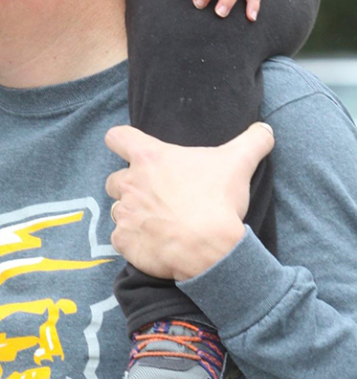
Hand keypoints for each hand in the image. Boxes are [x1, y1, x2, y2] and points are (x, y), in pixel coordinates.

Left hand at [104, 122, 274, 280]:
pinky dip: (132, 242)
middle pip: (113, 179)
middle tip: (153, 197)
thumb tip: (266, 128)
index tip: (129, 149)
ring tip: (157, 222)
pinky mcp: (124, 241)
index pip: (117, 137)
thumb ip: (252, 141)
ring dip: (132, 215)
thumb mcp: (239, 163)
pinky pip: (120, 239)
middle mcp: (130, 182)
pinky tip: (153, 244)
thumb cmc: (218, 202)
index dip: (120, 142)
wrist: (210, 250)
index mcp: (149, 158)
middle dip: (128, 187)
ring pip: (117, 210)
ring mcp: (124, 213)